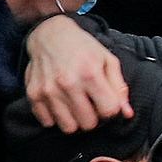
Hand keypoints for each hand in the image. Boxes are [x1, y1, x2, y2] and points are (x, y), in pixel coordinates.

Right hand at [24, 15, 131, 132]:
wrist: (50, 34)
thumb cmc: (83, 47)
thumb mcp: (107, 60)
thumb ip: (119, 87)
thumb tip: (128, 114)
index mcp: (90, 73)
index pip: (109, 112)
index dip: (110, 108)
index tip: (105, 101)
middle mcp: (68, 83)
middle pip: (88, 124)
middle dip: (92, 116)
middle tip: (89, 102)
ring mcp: (48, 90)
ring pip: (69, 128)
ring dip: (74, 119)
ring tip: (74, 103)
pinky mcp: (33, 94)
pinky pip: (48, 122)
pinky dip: (55, 116)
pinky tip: (59, 102)